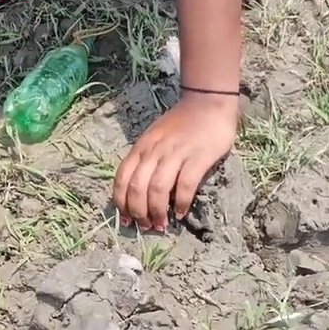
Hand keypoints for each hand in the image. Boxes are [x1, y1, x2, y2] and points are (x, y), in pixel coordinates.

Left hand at [111, 91, 238, 230]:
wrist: (207, 103)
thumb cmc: (181, 123)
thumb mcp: (155, 138)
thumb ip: (147, 159)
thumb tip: (139, 191)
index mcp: (141, 147)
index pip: (122, 177)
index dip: (121, 201)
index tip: (125, 219)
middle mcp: (154, 150)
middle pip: (138, 187)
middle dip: (138, 212)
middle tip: (145, 226)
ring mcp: (176, 153)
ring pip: (158, 189)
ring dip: (157, 211)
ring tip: (161, 225)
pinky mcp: (198, 157)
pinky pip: (185, 185)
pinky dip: (181, 202)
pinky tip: (181, 213)